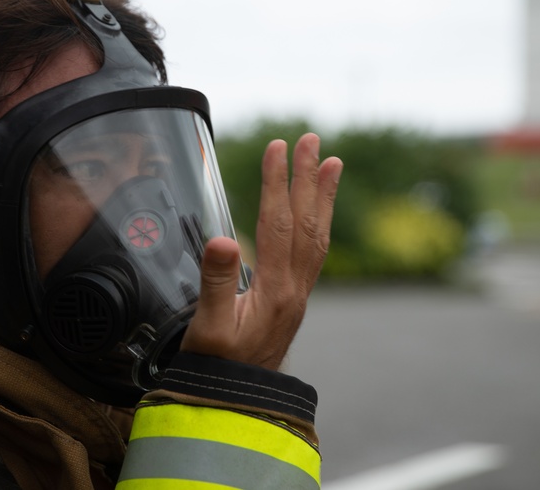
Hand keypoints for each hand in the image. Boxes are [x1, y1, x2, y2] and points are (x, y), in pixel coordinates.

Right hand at [181, 132, 342, 369]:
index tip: (278, 148)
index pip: (279, 224)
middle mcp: (294, 288)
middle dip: (307, 177)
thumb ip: (215, 283)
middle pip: (306, 222)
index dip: (277, 183)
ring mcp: (299, 292)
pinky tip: (319, 209)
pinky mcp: (296, 297)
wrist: (237, 399)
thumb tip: (223, 239)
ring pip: (317, 235)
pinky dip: (320, 221)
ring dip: (323, 196)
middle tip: (311, 139)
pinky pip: (316, 250)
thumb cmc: (217, 367)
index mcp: (274, 290)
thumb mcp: (208, 328)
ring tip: (331, 162)